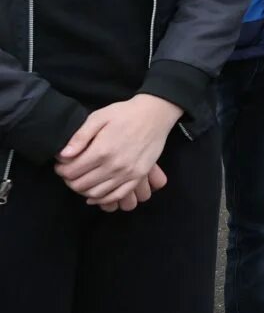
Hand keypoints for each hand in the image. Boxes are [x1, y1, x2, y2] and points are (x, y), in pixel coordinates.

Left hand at [56, 94, 181, 203]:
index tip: (60, 165)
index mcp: (101, 150)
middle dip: (70, 180)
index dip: (61, 170)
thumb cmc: (124, 113)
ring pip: (97, 193)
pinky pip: (118, 195)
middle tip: (69, 173)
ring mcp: (128, 173)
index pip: (71, 171)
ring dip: (84, 190)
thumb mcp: (98, 117)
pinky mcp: (139, 176)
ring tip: (81, 180)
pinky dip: (103, 199)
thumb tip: (63, 155)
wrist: (155, 114)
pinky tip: (96, 194)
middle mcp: (114, 165)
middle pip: (81, 185)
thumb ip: (80, 137)